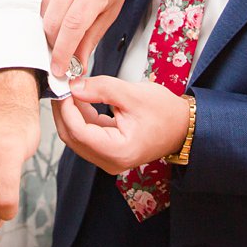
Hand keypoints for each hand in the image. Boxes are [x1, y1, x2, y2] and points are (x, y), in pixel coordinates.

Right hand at [33, 0, 130, 79]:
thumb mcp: (111, 9)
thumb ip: (91, 38)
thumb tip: (77, 65)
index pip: (73, 26)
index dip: (63, 52)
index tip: (59, 68)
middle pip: (53, 21)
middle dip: (55, 43)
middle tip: (61, 51)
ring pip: (41, 11)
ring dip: (50, 24)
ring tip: (63, 21)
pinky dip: (43, 6)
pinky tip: (57, 1)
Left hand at [52, 76, 188, 175]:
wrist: (184, 126)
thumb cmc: (166, 113)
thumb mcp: (132, 94)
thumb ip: (101, 88)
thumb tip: (74, 86)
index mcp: (117, 151)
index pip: (78, 131)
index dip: (66, 107)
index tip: (63, 86)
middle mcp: (110, 161)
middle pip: (72, 137)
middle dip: (64, 110)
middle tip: (62, 85)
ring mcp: (109, 159)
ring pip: (77, 136)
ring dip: (71, 113)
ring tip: (72, 89)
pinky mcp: (109, 152)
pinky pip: (87, 135)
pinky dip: (82, 117)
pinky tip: (82, 99)